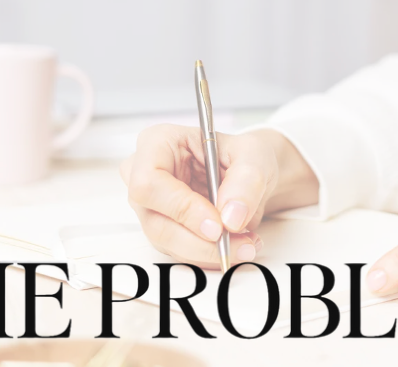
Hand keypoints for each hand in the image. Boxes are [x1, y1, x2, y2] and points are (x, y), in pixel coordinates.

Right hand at [120, 124, 317, 268]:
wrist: (248, 174)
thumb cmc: (243, 155)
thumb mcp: (254, 156)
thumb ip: (245, 182)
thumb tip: (231, 218)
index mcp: (157, 143)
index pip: (150, 183)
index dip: (181, 208)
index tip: (218, 226)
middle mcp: (143, 174)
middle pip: (155, 221)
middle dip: (201, 241)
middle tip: (240, 244)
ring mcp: (150, 206)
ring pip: (168, 242)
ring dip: (209, 252)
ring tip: (247, 244)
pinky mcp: (163, 229)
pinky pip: (180, 252)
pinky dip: (210, 255)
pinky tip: (237, 245)